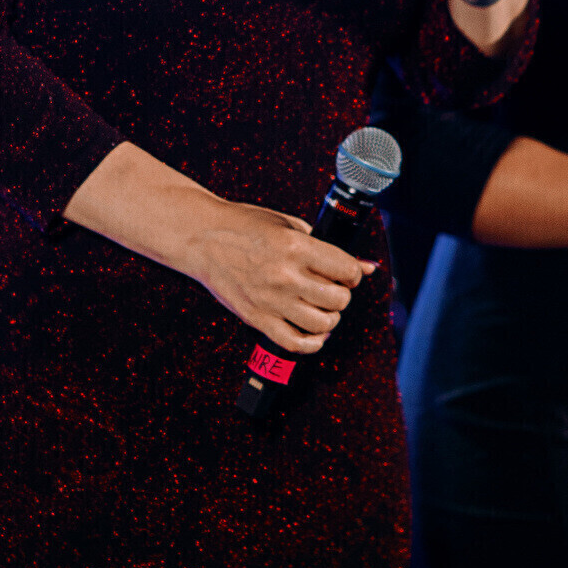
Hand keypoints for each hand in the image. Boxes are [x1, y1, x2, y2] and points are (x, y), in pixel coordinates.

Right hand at [180, 199, 371, 353]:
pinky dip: (312, 343)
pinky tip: (314, 332)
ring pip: (322, 324)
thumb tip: (365, 266)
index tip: (346, 273)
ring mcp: (270, 300)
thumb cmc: (243, 226)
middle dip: (342, 295)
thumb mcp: (288, 224)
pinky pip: (295, 343)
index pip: (346, 270)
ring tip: (322, 308)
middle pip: (338, 300)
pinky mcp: (256, 318)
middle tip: (332, 288)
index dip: (353, 273)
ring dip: (330, 318)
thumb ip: (326, 246)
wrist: (202, 238)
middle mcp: (285, 276)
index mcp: (296, 247)